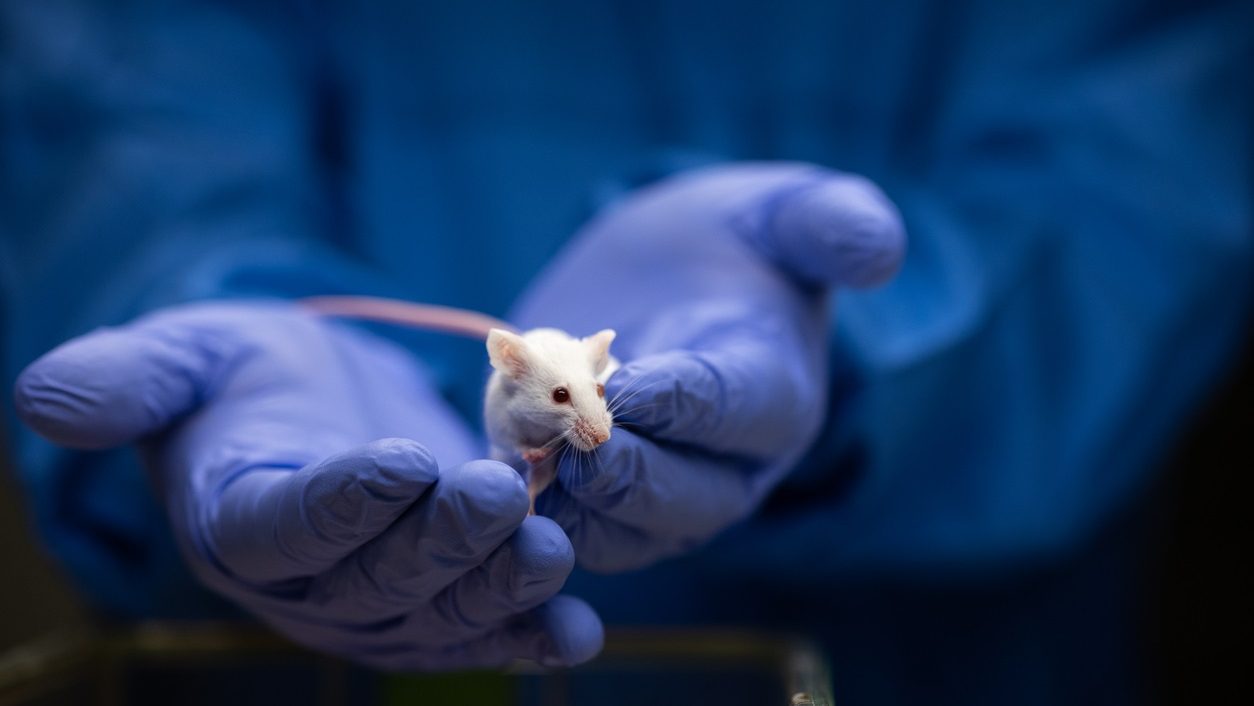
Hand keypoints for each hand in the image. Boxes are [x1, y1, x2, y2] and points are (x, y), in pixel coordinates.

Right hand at [15, 302, 601, 668]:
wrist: (314, 402)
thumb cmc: (245, 374)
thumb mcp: (187, 356)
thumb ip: (126, 379)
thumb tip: (42, 396)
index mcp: (239, 520)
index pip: (286, 527)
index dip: (343, 501)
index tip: (403, 460)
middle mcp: (307, 582)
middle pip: (375, 579)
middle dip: (441, 540)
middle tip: (502, 495)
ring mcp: (376, 601)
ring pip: (435, 612)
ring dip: (496, 591)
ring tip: (550, 552)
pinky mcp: (438, 599)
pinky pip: (481, 633)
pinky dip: (528, 637)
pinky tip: (577, 634)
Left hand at [514, 162, 904, 570]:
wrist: (670, 275)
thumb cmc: (735, 242)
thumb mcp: (782, 212)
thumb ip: (830, 223)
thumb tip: (878, 252)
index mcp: (774, 390)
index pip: (737, 409)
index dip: (684, 403)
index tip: (627, 385)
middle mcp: (726, 461)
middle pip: (687, 499)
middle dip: (631, 474)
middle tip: (576, 441)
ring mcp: (661, 489)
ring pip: (624, 533)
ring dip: (574, 504)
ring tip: (526, 460)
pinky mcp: (596, 496)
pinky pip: (568, 525)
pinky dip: (531, 503)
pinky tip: (493, 466)